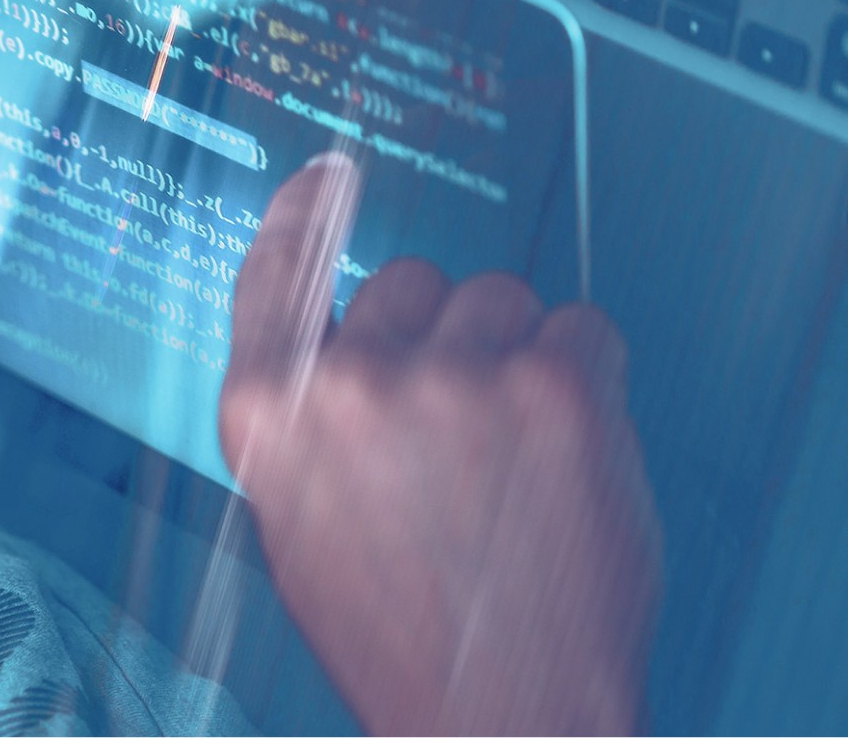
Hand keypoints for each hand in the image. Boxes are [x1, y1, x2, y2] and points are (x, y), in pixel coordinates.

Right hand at [220, 152, 662, 734]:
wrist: (496, 712)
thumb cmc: (400, 632)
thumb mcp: (302, 524)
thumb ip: (310, 423)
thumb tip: (347, 350)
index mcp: (270, 420)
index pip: (273, 276)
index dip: (305, 216)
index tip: (327, 175)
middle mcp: (348, 385)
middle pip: (412, 280)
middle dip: (444, 332)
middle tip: (464, 421)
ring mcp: (451, 378)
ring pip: (501, 299)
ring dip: (517, 356)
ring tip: (517, 454)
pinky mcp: (551, 386)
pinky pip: (582, 326)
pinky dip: (588, 378)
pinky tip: (569, 450)